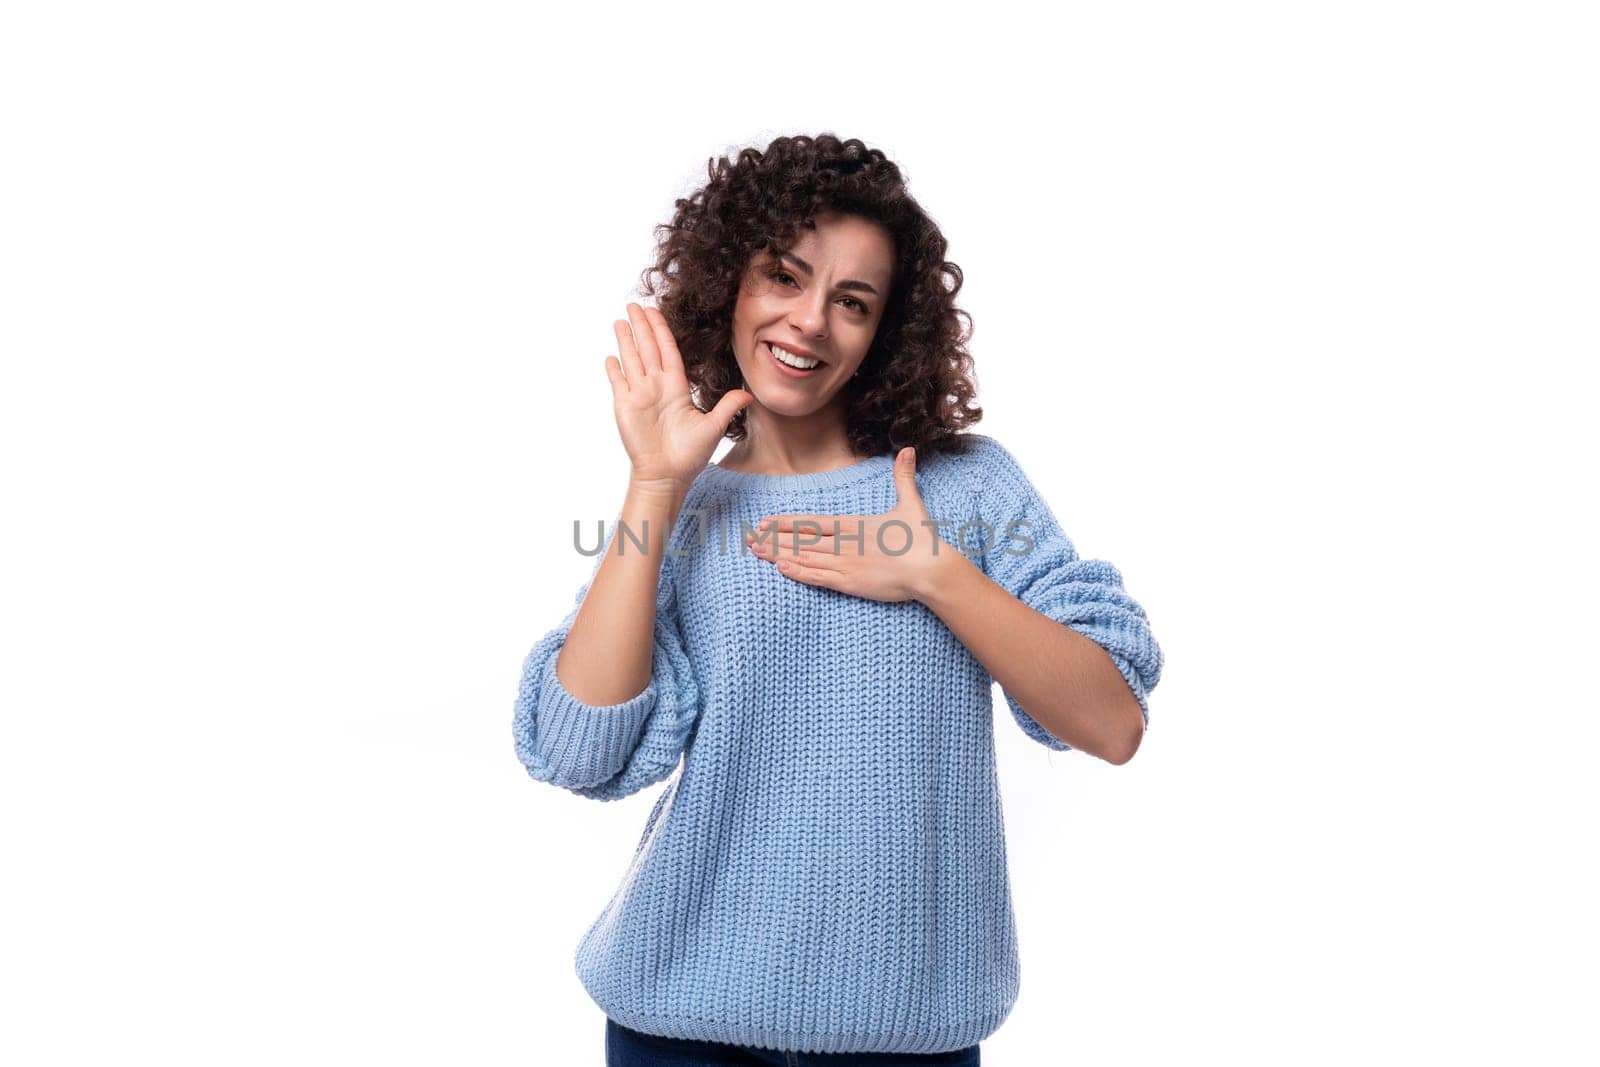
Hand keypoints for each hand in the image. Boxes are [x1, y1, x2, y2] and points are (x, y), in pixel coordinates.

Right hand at [606, 302, 753, 492]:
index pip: (668, 351)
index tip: (656, 312)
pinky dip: (615, 369)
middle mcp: (656, 387)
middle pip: (648, 348)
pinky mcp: (624, 406)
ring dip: (626, 340)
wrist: (667, 476)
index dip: (662, 330)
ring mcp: (639, 395)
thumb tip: (750, 394)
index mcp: (676, 387)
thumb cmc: (690, 456)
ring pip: (632, 359)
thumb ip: (728, 406)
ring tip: (621, 320)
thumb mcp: (713, 427)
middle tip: (635, 303)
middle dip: (642, 326)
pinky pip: (618, 382)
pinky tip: (611, 356)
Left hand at [743, 447, 951, 603]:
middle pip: (800, 540)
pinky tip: (780, 568)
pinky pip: (818, 577)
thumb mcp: (909, 504)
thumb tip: (908, 450)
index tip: (766, 521)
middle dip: (773, 539)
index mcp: (852, 525)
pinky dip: (798, 573)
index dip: (786, 522)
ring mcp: (844, 563)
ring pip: (804, 558)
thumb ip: (903, 477)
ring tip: (756, 552)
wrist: (930, 568)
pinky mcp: (850, 583)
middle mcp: (843, 543)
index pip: (812, 522)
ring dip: (778, 555)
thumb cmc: (921, 538)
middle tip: (748, 538)